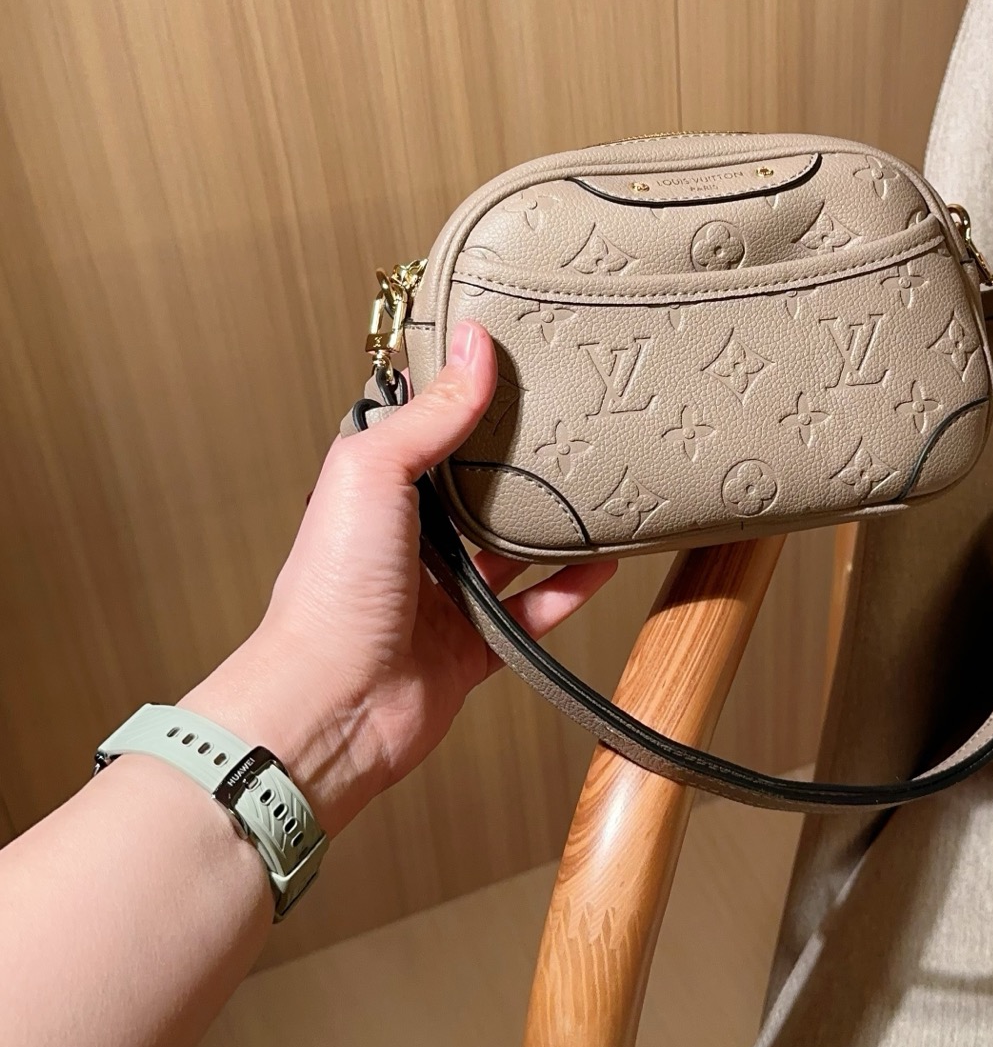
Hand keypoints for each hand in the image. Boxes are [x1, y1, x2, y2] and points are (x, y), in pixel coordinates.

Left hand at [186, 321, 615, 832]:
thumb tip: (472, 341)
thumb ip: (431, 413)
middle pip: (477, 486)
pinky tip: (607, 560)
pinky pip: (535, 610)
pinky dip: (572, 586)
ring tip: (604, 483)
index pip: (428, 426)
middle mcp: (409, 537)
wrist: (331, 705)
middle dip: (522, 457)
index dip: (466, 393)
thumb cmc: (331, 590)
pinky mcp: (473, 644)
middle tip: (577, 416)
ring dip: (554, 522)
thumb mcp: (375, 472)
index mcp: (376, 489)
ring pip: (512, 547)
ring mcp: (443, 592)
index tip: (518, 356)